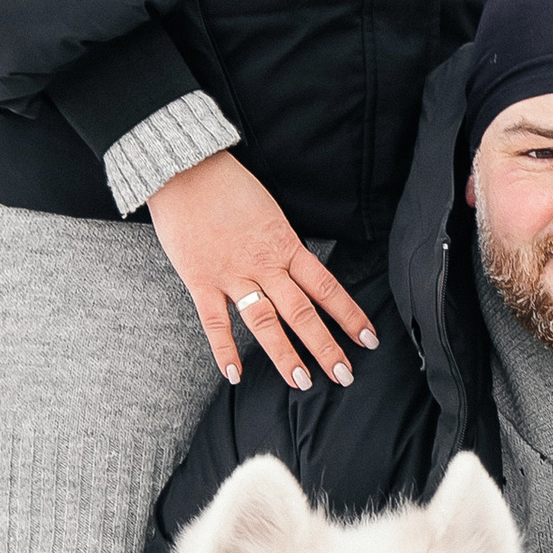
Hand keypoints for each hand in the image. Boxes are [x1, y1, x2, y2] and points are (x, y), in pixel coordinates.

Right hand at [147, 148, 378, 393]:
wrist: (184, 169)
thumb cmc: (228, 185)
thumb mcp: (268, 211)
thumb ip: (281, 243)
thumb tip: (296, 268)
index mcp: (284, 244)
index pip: (325, 286)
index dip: (349, 314)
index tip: (368, 338)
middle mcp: (263, 264)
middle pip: (301, 311)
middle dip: (325, 345)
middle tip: (344, 374)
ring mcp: (232, 275)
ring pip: (264, 322)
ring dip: (285, 355)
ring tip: (302, 382)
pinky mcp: (200, 280)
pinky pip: (215, 322)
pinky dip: (224, 350)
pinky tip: (235, 374)